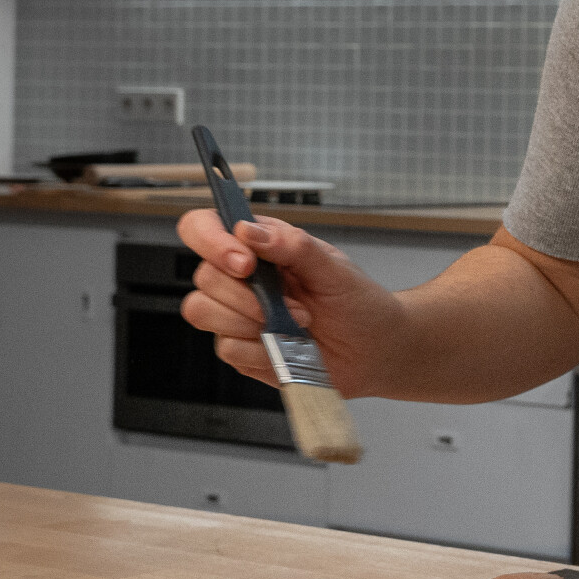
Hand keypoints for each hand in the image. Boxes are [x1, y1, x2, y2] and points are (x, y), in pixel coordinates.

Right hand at [175, 208, 402, 395]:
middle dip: (248, 296)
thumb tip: (248, 230)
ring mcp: (236, 314)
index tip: (245, 263)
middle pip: (204, 277)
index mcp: (260, 246)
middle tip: (298, 307)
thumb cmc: (358, 303)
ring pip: (203, 312)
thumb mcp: (334, 268)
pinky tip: (289, 347)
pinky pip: (227, 348)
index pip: (204, 227)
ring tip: (297, 325)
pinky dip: (261, 350)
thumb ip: (292, 245)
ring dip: (252, 323)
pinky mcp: (240, 348)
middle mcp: (242, 278)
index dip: (211, 241)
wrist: (375, 351)